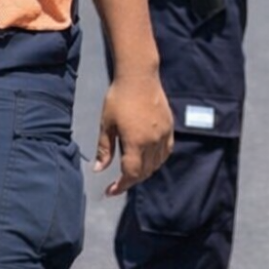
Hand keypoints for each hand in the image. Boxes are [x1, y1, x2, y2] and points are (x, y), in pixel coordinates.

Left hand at [94, 74, 172, 195]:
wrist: (139, 76)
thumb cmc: (119, 98)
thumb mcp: (106, 124)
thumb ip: (104, 149)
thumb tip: (99, 169)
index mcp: (136, 142)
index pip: (131, 174)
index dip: (121, 186)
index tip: (110, 191)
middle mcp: (153, 141)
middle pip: (145, 172)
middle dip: (131, 180)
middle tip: (117, 182)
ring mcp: (164, 134)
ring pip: (157, 164)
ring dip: (144, 171)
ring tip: (131, 171)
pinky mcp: (169, 127)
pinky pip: (166, 151)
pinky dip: (157, 160)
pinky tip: (148, 159)